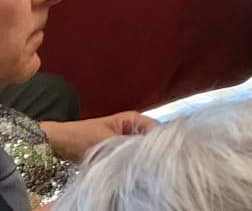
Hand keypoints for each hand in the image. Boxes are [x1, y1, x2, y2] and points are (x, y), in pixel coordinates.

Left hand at [41, 111, 156, 160]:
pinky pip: (132, 156)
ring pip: (141, 150)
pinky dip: (130, 162)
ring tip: (135, 165)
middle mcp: (134, 128)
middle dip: (148, 152)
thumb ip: (130, 145)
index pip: (157, 130)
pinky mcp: (119, 151)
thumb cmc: (80, 136)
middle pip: (151, 141)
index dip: (158, 143)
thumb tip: (148, 153)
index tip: (155, 155)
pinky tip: (129, 168)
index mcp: (134, 118)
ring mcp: (127, 139)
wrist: (58, 144)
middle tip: (145, 163)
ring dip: (138, 158)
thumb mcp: (107, 140)